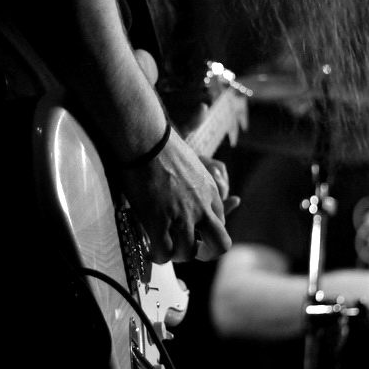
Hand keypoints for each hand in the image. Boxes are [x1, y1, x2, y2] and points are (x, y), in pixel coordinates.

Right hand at [120, 127, 232, 264]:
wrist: (147, 141)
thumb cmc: (163, 141)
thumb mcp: (191, 152)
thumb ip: (199, 158)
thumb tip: (204, 113)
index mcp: (211, 191)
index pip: (221, 221)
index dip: (207, 229)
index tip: (194, 229)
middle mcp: (202, 208)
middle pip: (219, 245)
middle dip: (207, 253)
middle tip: (193, 251)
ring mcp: (183, 218)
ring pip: (188, 253)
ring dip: (176, 254)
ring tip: (164, 248)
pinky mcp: (160, 223)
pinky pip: (164, 252)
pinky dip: (157, 256)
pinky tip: (151, 251)